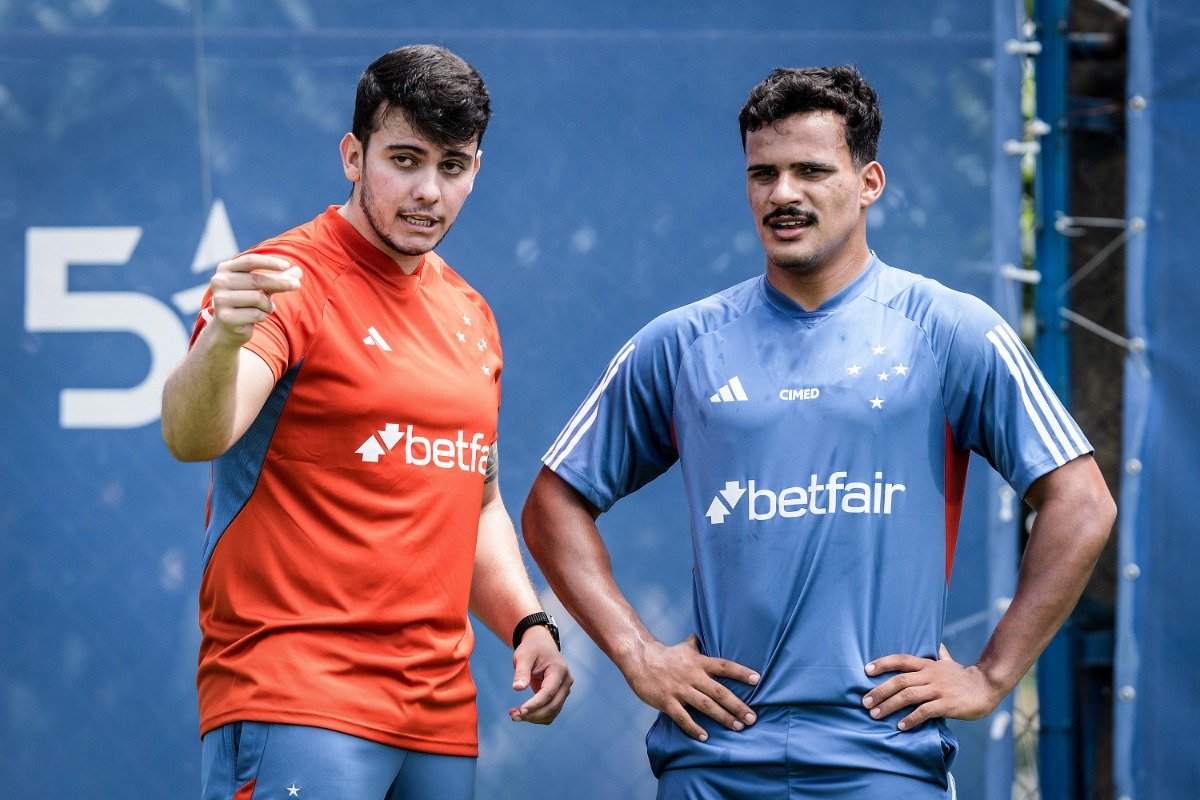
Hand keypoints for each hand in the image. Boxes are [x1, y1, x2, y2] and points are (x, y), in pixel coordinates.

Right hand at [208, 254, 302, 346]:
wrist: (228, 329)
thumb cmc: (248, 303)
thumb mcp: (264, 288)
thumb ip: (279, 279)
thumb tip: (299, 271)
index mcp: (226, 268)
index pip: (249, 261)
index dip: (269, 263)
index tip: (287, 265)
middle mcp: (219, 281)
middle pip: (256, 280)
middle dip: (280, 283)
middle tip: (297, 286)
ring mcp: (220, 299)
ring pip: (257, 298)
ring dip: (268, 305)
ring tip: (267, 308)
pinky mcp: (225, 316)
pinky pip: (255, 314)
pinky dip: (262, 316)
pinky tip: (257, 317)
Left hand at [509, 626, 572, 724]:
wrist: (541, 645)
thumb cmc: (532, 648)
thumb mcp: (524, 656)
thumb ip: (521, 671)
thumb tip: (517, 688)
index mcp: (559, 670)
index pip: (549, 693)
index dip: (535, 704)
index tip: (520, 711)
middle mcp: (566, 682)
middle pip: (552, 706)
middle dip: (532, 714)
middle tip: (512, 716)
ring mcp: (564, 690)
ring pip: (552, 713)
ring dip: (534, 718)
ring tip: (514, 715)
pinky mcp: (558, 696)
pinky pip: (550, 712)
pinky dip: (537, 716)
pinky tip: (523, 713)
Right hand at [622, 634, 758, 741]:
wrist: (639, 659)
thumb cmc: (665, 655)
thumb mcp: (685, 647)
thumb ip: (698, 644)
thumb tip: (706, 634)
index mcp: (698, 662)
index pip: (724, 666)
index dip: (741, 672)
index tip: (757, 680)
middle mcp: (692, 675)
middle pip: (719, 691)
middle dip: (737, 705)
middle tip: (752, 718)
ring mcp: (679, 689)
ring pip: (705, 705)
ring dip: (723, 717)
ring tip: (737, 727)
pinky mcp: (666, 701)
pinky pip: (682, 717)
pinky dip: (694, 728)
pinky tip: (705, 738)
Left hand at [862, 645, 1005, 730]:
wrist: (987, 686)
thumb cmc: (965, 677)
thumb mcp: (950, 663)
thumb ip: (941, 655)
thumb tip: (938, 644)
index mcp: (928, 665)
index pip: (901, 660)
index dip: (883, 663)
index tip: (866, 670)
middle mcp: (930, 675)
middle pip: (899, 680)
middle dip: (880, 691)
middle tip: (865, 702)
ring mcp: (938, 689)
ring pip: (908, 695)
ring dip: (889, 705)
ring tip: (875, 715)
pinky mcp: (947, 704)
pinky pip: (925, 711)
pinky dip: (911, 719)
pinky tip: (901, 726)